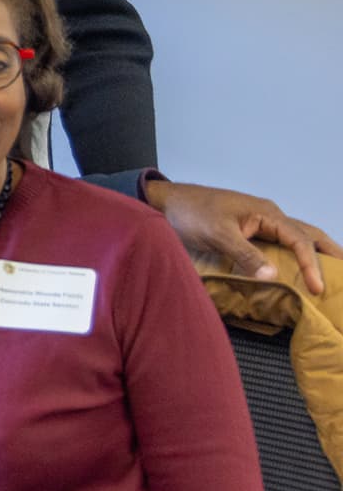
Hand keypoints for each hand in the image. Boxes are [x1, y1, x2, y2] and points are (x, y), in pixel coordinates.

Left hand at [144, 178, 341, 294]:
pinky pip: (277, 245)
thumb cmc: (190, 212)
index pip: (299, 240)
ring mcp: (258, 224)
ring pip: (294, 239)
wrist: (164, 202)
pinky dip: (291, 256)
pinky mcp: (246, 233)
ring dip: (312, 254)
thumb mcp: (217, 233)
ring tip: (328, 273)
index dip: (311, 264)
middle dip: (328, 252)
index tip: (317, 288)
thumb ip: (245, 254)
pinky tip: (294, 270)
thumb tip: (274, 275)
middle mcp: (268, 216)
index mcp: (266, 213)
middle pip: (307, 234)